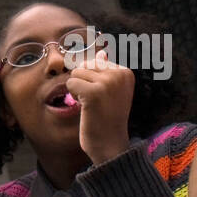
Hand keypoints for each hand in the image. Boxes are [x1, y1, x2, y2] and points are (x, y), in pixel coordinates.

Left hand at [67, 48, 134, 164]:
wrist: (110, 145)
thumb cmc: (108, 118)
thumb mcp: (111, 91)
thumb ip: (105, 70)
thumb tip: (102, 52)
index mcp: (126, 72)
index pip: (95, 61)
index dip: (93, 80)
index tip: (105, 98)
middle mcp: (119, 74)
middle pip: (84, 65)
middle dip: (84, 83)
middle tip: (97, 103)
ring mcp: (107, 83)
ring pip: (76, 73)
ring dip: (78, 91)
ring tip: (92, 105)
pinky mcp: (93, 92)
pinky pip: (70, 83)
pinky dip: (74, 97)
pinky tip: (86, 108)